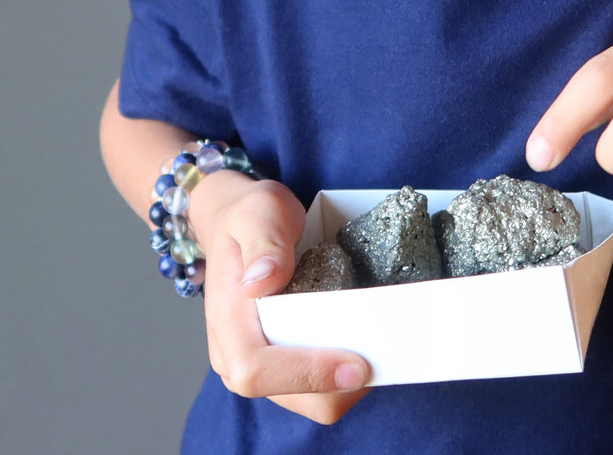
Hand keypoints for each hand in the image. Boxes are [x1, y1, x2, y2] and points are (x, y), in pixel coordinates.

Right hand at [189, 172, 371, 423]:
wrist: (237, 221)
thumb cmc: (247, 216)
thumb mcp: (258, 212)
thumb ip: (263, 240)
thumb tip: (264, 280)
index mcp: (227, 323)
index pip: (255, 371)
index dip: (308, 375)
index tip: (357, 364)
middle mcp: (237, 354)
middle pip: (295, 399)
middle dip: (343, 387)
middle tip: (385, 353)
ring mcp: (262, 362)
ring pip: (314, 400)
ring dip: (351, 383)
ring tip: (380, 344)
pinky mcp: (284, 361)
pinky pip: (320, 387)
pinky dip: (348, 373)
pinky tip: (367, 342)